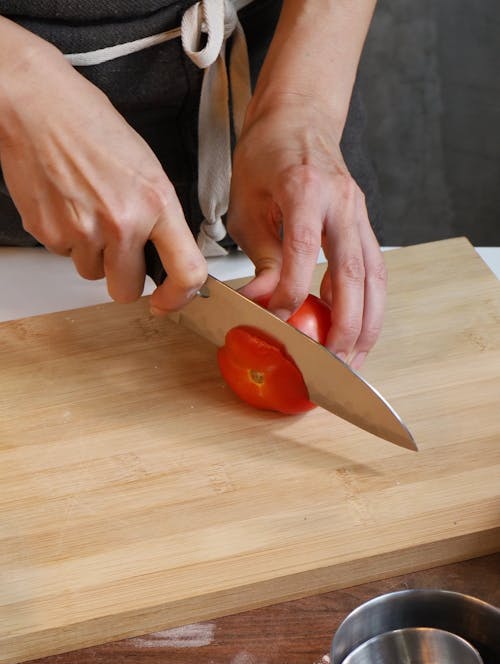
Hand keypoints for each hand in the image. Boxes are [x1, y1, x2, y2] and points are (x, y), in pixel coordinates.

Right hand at [0, 21, 206, 310]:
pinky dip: (65, 237)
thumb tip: (167, 254)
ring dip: (91, 252)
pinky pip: (64, 255)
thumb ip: (159, 215)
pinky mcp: (49, 234)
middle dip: (122, 275)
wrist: (35, 103)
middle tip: (116, 244)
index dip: (179, 297)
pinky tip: (65, 202)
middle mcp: (122, 222)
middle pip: (126, 289)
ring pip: (92, 273)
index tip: (168, 301)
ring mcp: (83, 231)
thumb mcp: (146, 167)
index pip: (185, 271)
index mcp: (156, 201)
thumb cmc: (89, 124)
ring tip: (86, 207)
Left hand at [227, 101, 386, 368]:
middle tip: (332, 364)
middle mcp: (342, 203)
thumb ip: (258, 256)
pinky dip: (368, 307)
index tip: (274, 321)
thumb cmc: (267, 156)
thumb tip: (261, 303)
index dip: (288, 294)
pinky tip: (356, 332)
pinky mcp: (365, 226)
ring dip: (367, 325)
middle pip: (353, 275)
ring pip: (374, 279)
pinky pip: (374, 273)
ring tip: (353, 361)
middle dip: (344, 326)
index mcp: (305, 190)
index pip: (301, 254)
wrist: (299, 118)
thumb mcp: (247, 203)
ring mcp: (360, 215)